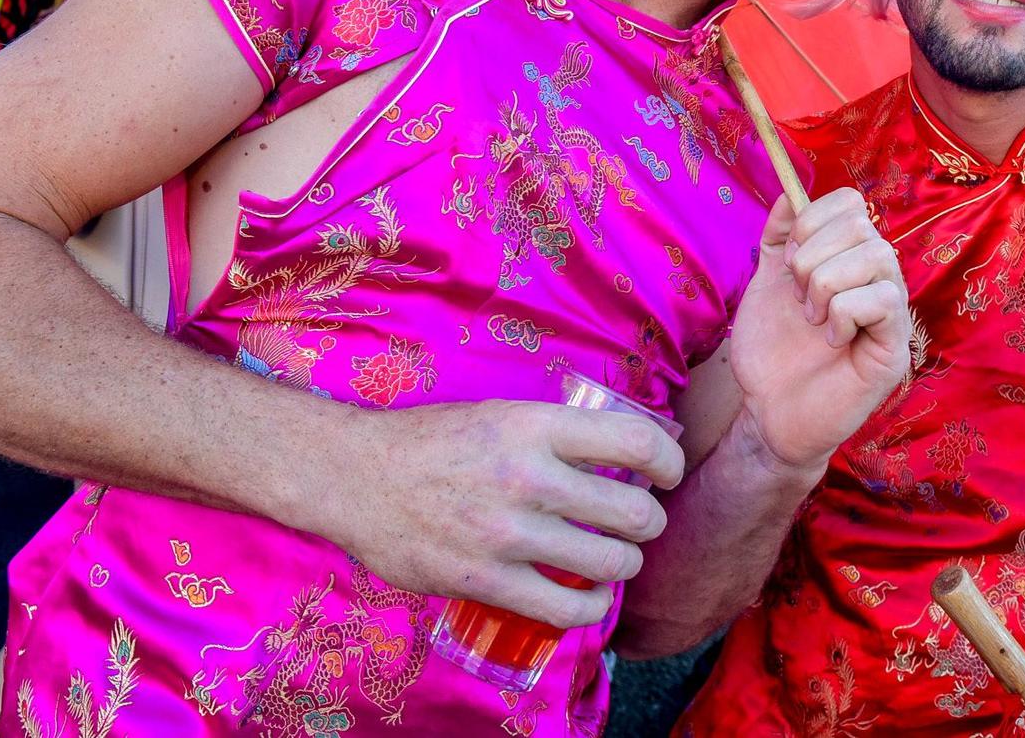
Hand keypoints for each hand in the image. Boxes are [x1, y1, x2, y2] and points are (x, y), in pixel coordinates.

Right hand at [306, 398, 685, 627]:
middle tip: (639, 522)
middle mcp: (528, 477)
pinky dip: (590, 608)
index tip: (669, 472)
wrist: (356, 477)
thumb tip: (623, 447)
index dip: (669, 460)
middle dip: (649, 521)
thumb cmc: (432, 442)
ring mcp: (507, 533)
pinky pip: (566, 608)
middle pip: (634, 510)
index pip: (636, 440)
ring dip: (625, 564)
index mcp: (536, 426)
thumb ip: (558, 434)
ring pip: (610, 562)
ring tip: (616, 558)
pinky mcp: (486, 581)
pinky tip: (589, 598)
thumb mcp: (502, 415)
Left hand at [728, 188, 911, 473]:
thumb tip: (788, 193)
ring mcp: (892, 312)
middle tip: (798, 298)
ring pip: (876, 257)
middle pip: (861, 225)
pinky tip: (831, 339)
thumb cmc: (771, 353)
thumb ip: (778, 239)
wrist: (768, 414)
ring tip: (812, 319)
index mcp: (848, 259)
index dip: (811, 220)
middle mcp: (877, 278)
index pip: (851, 203)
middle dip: (812, 256)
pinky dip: (843, 313)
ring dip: (826, 285)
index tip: (786, 261)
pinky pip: (882, 300)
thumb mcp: (766, 284)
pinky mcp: (895, 347)